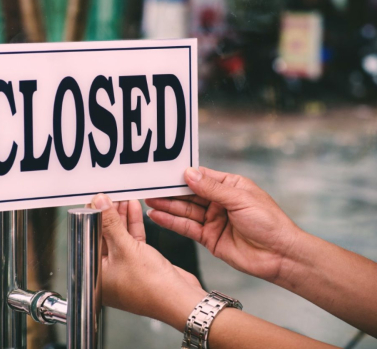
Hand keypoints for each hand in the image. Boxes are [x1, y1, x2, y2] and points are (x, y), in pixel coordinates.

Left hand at [91, 194, 205, 329]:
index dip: (91, 216)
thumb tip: (99, 203)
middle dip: (107, 213)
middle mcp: (106, 271)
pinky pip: (131, 239)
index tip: (94, 198)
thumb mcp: (126, 249)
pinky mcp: (139, 263)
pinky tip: (133, 208)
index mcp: (94, 273)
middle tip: (109, 194)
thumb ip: (110, 224)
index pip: (87, 237)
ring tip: (121, 196)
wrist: (181, 301)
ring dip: (120, 216)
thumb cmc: (152, 288)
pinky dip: (132, 224)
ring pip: (118, 235)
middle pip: (102, 235)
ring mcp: (123, 267)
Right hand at [145, 167, 301, 281]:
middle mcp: (219, 202)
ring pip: (185, 210)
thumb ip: (211, 188)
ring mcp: (213, 220)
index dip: (182, 175)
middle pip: (189, 194)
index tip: (163, 173)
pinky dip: (171, 222)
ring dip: (167, 206)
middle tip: (148, 187)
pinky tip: (157, 216)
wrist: (280, 256)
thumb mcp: (240, 199)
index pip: (201, 177)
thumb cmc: (269, 223)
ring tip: (148, 201)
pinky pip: (186, 227)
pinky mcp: (208, 238)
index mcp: (230, 186)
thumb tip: (188, 173)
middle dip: (169, 191)